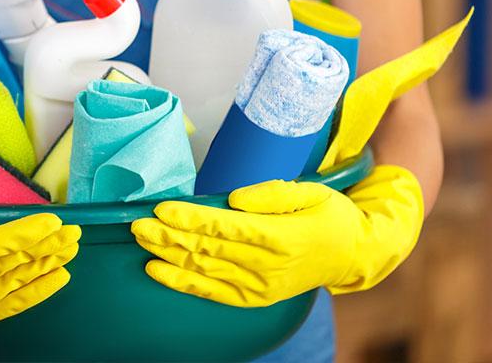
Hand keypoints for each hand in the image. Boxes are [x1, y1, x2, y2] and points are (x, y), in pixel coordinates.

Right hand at [0, 169, 79, 326]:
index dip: (26, 233)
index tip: (53, 220)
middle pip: (11, 263)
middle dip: (46, 246)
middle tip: (74, 230)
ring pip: (16, 282)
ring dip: (48, 264)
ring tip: (72, 246)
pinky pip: (10, 304)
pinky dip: (37, 292)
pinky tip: (58, 277)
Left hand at [131, 165, 421, 306]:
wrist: (353, 254)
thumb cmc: (330, 215)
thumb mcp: (312, 192)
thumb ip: (272, 193)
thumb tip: (233, 197)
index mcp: (281, 237)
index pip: (226, 228)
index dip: (191, 219)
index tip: (162, 208)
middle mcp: (268, 266)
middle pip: (208, 250)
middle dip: (169, 236)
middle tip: (138, 223)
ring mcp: (260, 286)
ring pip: (205, 270)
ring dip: (169, 255)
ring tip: (141, 240)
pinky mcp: (255, 298)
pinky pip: (213, 292)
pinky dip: (183, 282)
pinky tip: (158, 270)